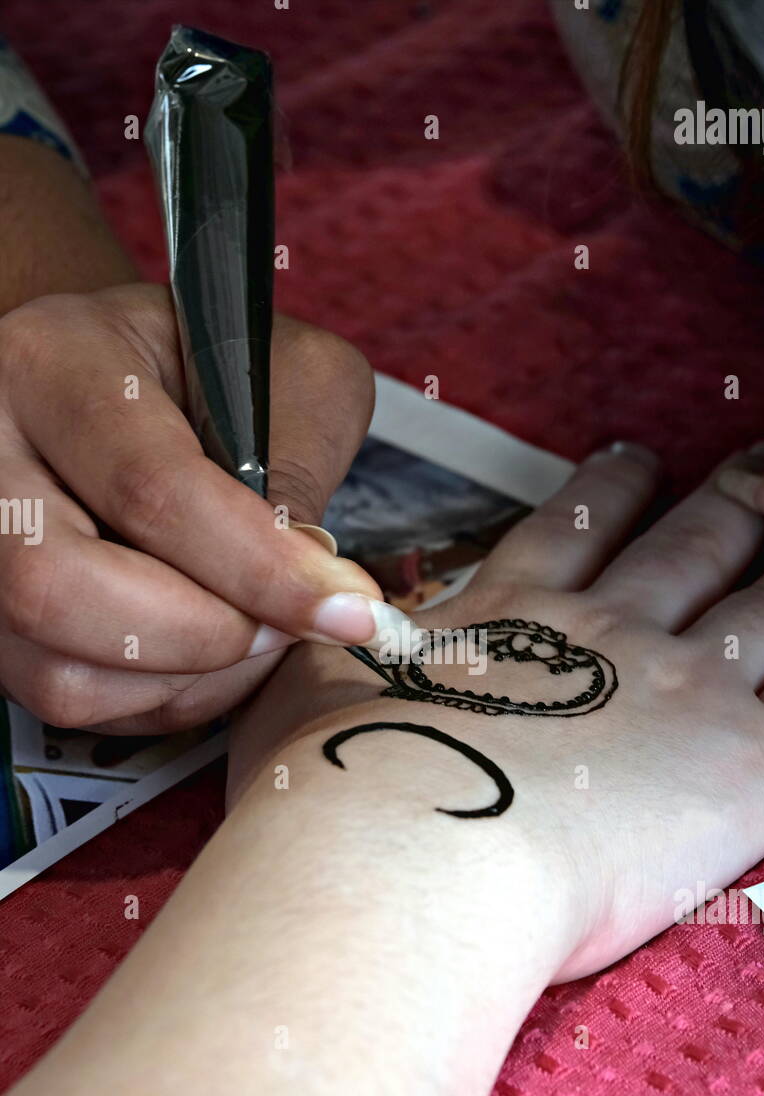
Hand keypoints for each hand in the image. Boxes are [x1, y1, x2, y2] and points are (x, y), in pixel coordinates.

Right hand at [0, 283, 381, 732]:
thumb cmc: (206, 372)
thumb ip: (300, 457)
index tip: (348, 606)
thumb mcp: (284, 370)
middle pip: (58, 591)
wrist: (116, 383)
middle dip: (205, 636)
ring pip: (59, 672)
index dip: (259, 567)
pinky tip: (209, 649)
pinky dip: (164, 697)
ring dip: (190, 679)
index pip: (148, 488)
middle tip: (286, 625)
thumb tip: (308, 579)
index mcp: (53, 363)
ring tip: (256, 631)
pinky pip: (71, 702)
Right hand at [231, 441, 763, 982]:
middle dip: (733, 500)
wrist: (402, 850)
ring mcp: (686, 682)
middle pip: (695, 543)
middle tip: (762, 471)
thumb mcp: (307, 688)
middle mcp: (606, 628)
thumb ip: (333, 653)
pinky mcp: (749, 756)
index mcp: (509, 614)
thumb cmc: (333, 790)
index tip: (638, 463)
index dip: (616, 487)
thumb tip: (318, 638)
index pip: (577, 527)